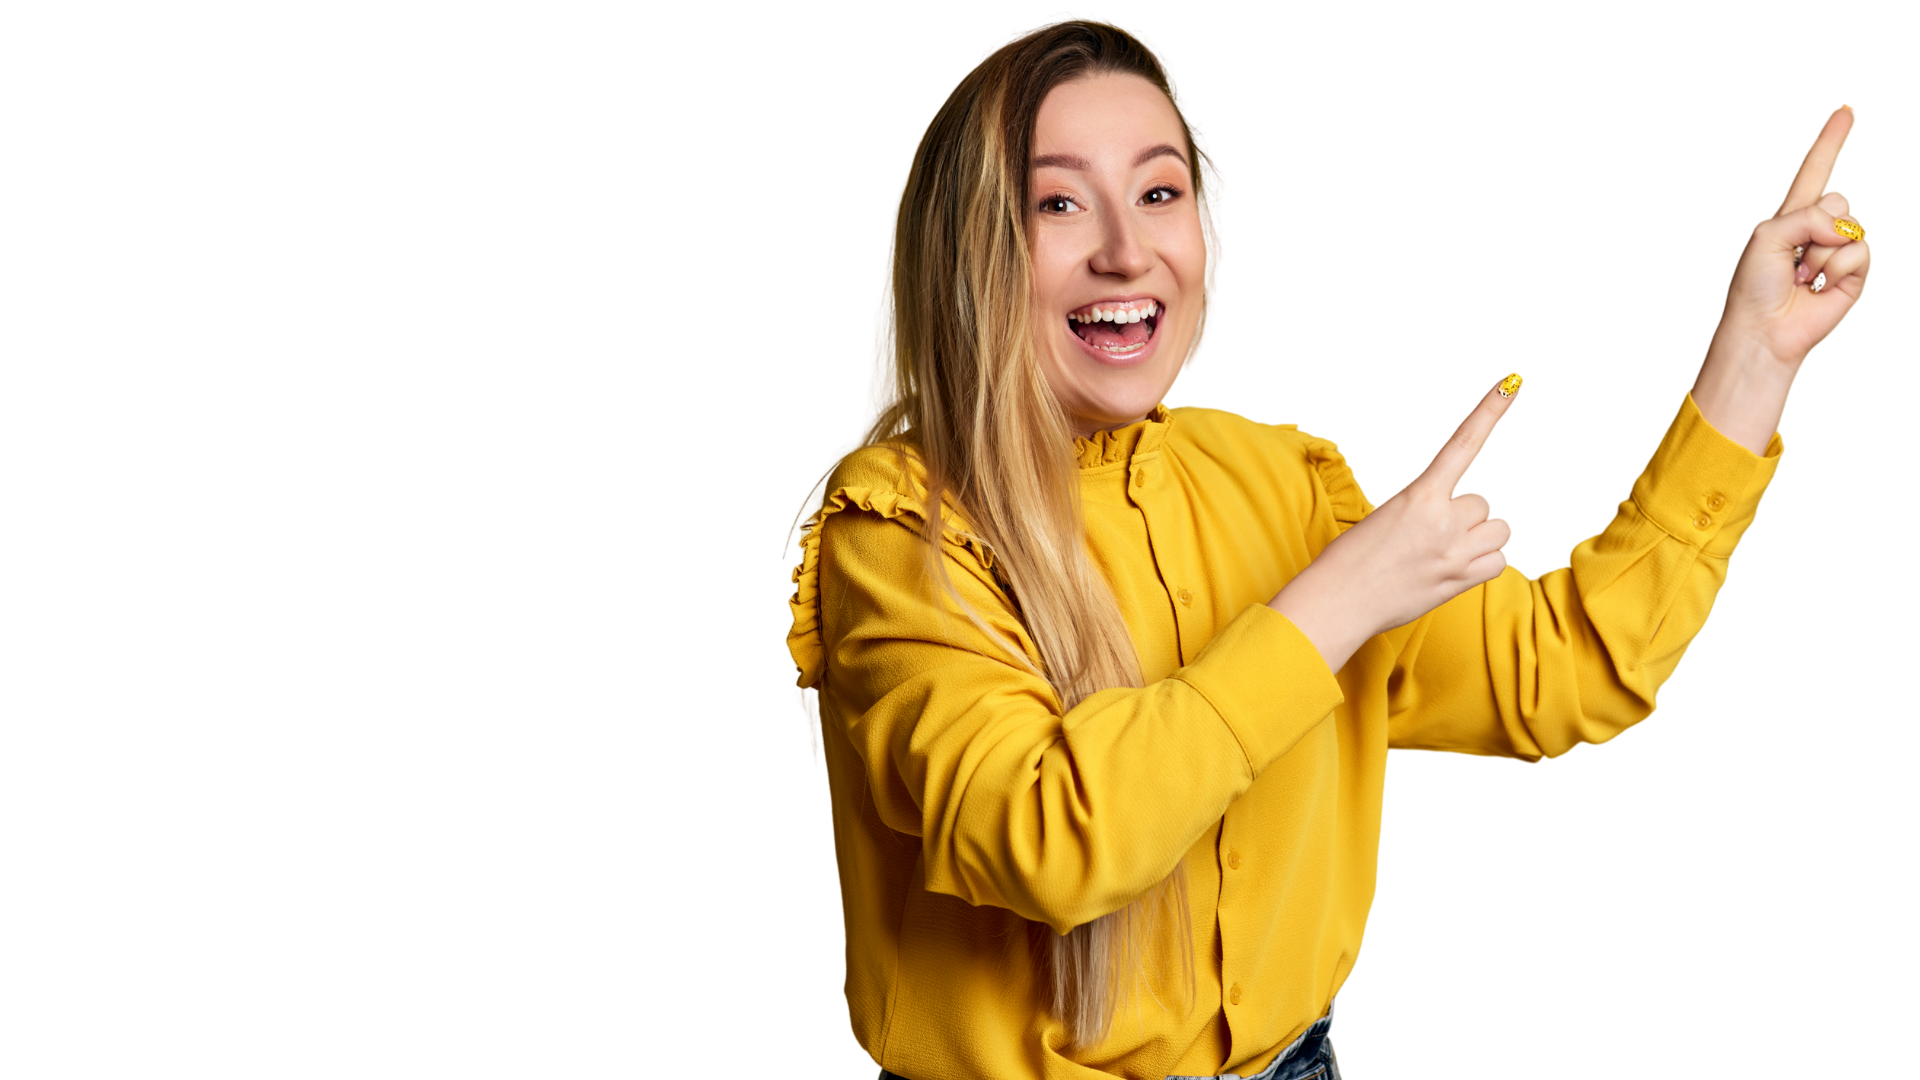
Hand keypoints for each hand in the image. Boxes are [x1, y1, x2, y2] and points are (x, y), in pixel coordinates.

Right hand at [1307, 376, 1518, 637]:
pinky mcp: (1460, 581)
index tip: (1510, 383)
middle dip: (1465, 515)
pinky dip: (1482, 564)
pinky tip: (1454, 570)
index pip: (1462, 444)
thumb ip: (1425, 510)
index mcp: (1419, 495)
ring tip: (1445, 551)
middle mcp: (1443, 520)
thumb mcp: (1385, 516)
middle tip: (1433, 532)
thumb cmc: (1351, 559)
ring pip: (1498, 531)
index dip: (1488, 412)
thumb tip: (1453, 523)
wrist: (1338, 601)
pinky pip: (1498, 562)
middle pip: (1483, 503)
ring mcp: (1454, 552)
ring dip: (1479, 538)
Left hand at [1712, 105, 1871, 369]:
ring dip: (1819, 254)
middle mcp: (1818, 227)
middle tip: (1790, 259)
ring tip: (1801, 276)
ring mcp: (1838, 250)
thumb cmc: (1755, 285)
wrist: (1763, 328)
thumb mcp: (1767, 235)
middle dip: (1813, 224)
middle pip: (1837, 197)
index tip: (1847, 110)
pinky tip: (1818, 286)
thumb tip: (1843, 229)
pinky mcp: (1854, 273)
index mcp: (1792, 213)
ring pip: (1848, 226)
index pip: (1816, 169)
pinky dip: (1836, 269)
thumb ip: (1805, 216)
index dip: (1831, 139)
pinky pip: (1859, 251)